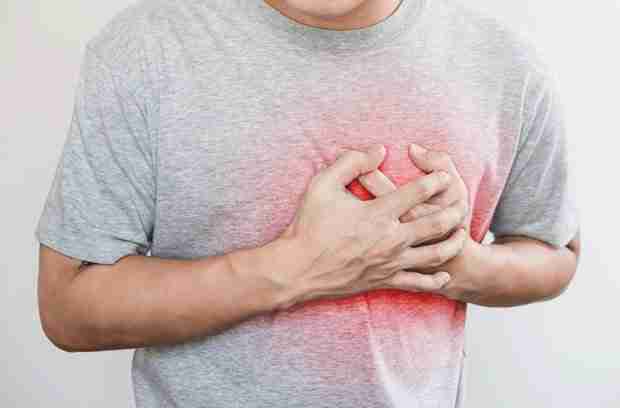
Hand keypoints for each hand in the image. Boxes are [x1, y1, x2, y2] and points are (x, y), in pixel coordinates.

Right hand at [272, 144, 468, 309]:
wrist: (297, 269)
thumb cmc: (307, 225)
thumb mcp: (322, 185)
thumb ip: (351, 162)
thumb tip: (378, 150)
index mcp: (378, 213)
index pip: (417, 192)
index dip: (436, 180)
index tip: (444, 175)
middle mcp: (390, 238)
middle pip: (436, 223)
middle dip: (454, 211)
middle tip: (462, 203)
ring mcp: (390, 262)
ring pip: (435, 254)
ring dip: (453, 242)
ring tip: (461, 233)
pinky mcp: (384, 280)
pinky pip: (418, 283)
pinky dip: (435, 280)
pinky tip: (445, 274)